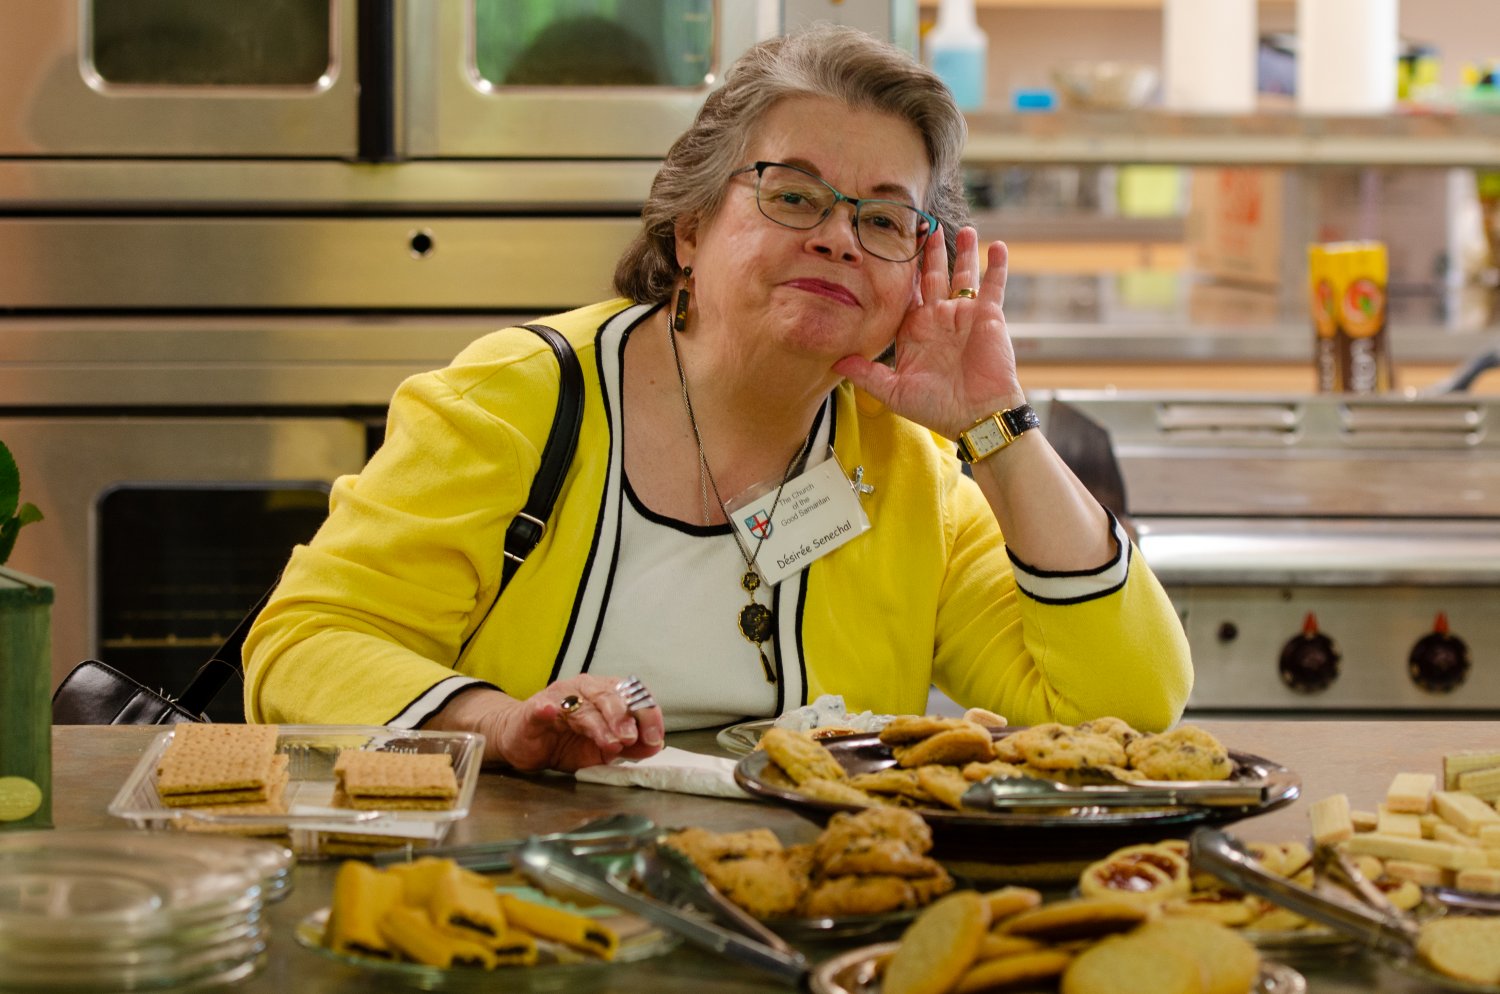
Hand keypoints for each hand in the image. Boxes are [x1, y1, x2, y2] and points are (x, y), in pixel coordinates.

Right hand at [487, 675, 665, 772]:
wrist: (525, 742)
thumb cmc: (565, 742)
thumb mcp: (602, 749)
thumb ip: (629, 747)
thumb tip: (656, 746)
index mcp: (605, 694)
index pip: (632, 695)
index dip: (647, 714)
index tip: (655, 737)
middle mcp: (584, 690)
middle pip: (608, 696)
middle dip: (623, 718)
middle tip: (630, 738)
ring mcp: (558, 698)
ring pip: (581, 706)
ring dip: (597, 724)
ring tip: (609, 742)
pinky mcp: (533, 711)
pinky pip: (541, 708)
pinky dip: (545, 710)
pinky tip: (549, 712)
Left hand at [834, 227, 1022, 438]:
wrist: (975, 416)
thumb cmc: (936, 407)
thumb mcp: (894, 391)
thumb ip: (866, 374)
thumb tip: (836, 362)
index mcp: (915, 331)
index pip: (904, 294)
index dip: (897, 273)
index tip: (888, 247)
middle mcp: (938, 318)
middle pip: (931, 276)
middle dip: (927, 252)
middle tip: (923, 224)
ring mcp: (963, 315)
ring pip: (962, 275)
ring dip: (961, 251)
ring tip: (960, 227)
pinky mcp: (987, 316)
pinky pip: (993, 286)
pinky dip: (996, 266)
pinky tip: (997, 245)